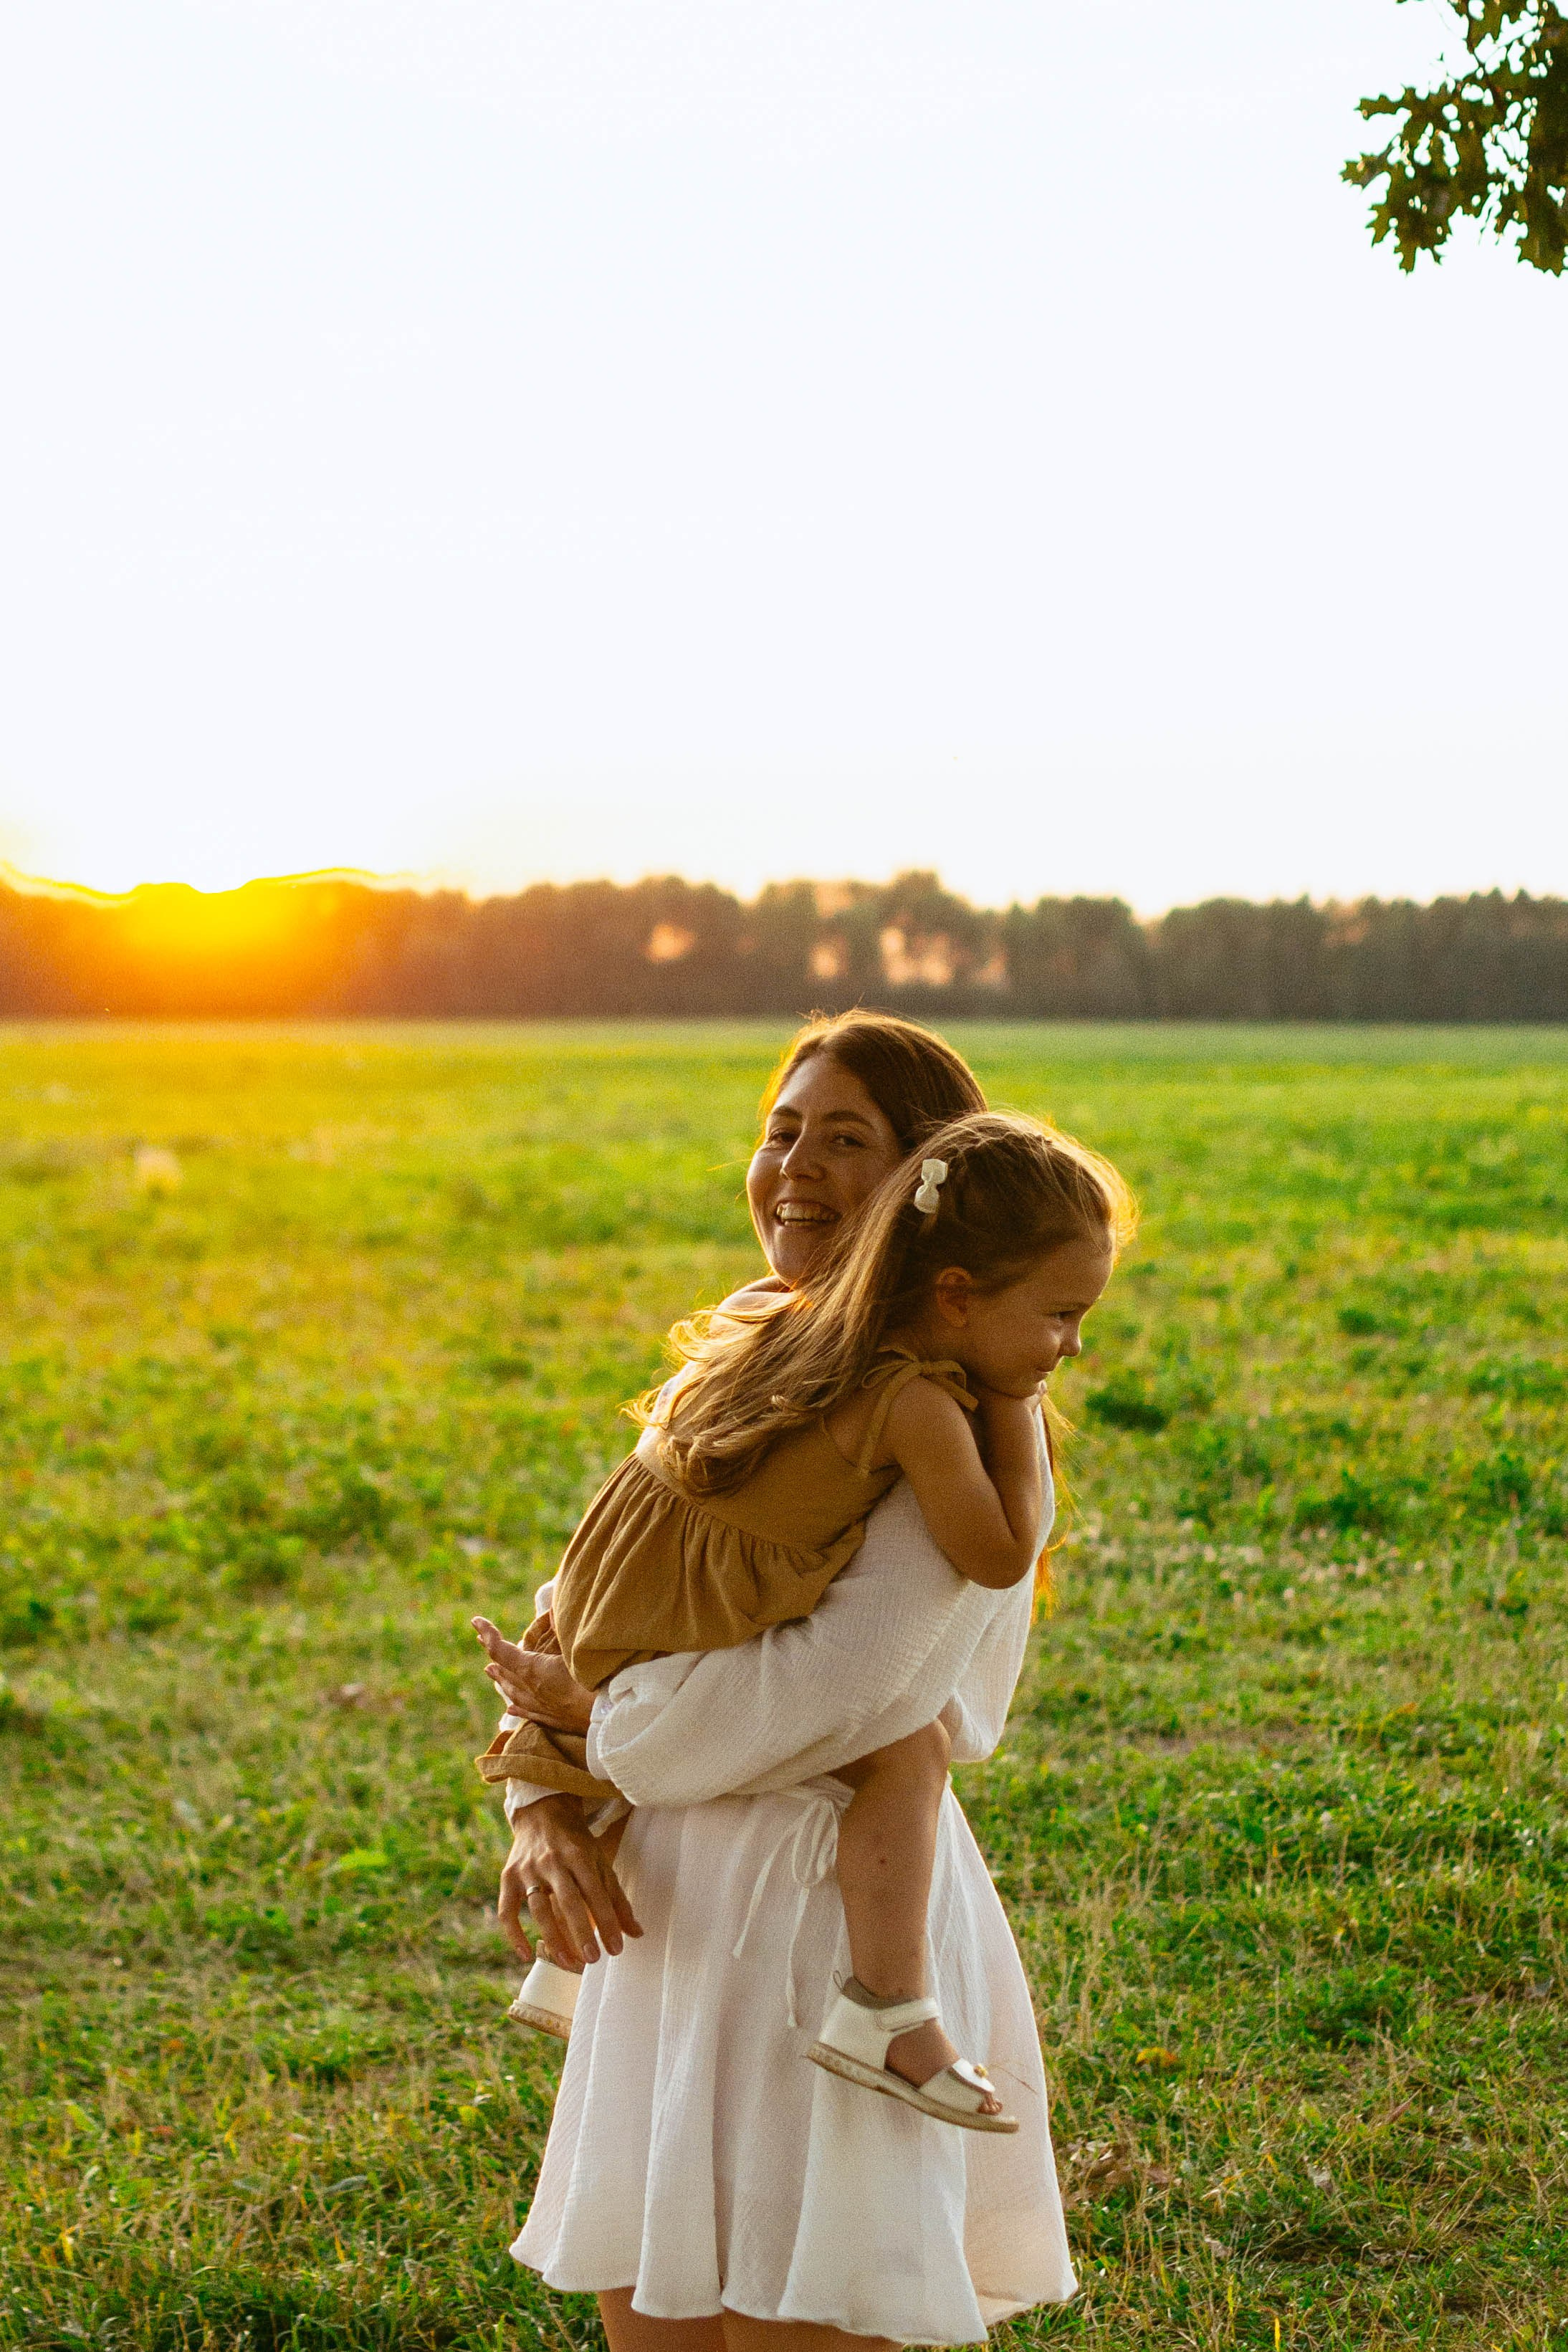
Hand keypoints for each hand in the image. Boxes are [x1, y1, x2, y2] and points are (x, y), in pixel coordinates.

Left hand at [471, 1613, 594, 1735]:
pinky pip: (528, 1711)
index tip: (476, 1622)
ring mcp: (541, 1706)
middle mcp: (531, 1689)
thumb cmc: (597, 1679)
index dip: (488, 1634)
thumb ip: (563, 1629)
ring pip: (514, 1692)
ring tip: (490, 1673)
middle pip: (505, 1670)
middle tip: (481, 1640)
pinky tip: (510, 1708)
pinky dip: (517, 1706)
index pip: (501, 1649)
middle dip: (493, 1653)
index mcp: (533, 1669)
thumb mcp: (577, 1649)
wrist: (612, 1717)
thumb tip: (552, 1610)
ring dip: (501, 1679)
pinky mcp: (554, 1720)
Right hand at [498, 1793, 641, 1969]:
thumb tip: (637, 1933)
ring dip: (553, 1938)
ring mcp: (528, 1869)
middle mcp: (553, 1861)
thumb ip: (616, 1899)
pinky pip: (507, 1909)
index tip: (616, 1949)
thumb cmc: (576, 1844)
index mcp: (579, 1855)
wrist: (542, 1813)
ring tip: (568, 1963)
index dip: (607, 1922)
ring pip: (538, 1908)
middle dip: (581, 1932)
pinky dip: (514, 1934)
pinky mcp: (508, 1877)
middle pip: (568, 1901)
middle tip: (593, 1960)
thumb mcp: (600, 1862)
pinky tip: (526, 1955)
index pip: (596, 1893)